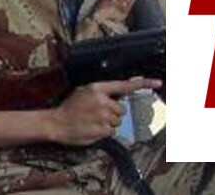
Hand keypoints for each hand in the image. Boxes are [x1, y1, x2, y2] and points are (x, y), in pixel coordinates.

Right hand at [47, 77, 161, 146]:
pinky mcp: (103, 130)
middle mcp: (102, 101)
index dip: (143, 83)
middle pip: (121, 109)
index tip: (157, 82)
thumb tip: (116, 96)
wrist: (56, 123)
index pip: (124, 85)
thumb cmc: (69, 108)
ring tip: (92, 122)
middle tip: (97, 114)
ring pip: (117, 121)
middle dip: (113, 113)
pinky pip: (112, 131)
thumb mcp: (83, 92)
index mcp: (97, 88)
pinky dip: (105, 132)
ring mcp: (104, 116)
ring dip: (108, 123)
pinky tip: (92, 129)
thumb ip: (100, 92)